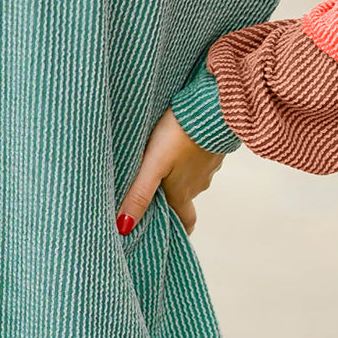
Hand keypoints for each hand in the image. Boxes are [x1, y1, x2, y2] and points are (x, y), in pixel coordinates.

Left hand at [116, 108, 225, 237]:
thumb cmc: (179, 135)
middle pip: (185, 197)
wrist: (212, 105)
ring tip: (161, 161)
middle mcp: (199, 183)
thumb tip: (123, 227)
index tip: (168, 232)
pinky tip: (178, 141)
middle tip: (153, 191)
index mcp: (184, 192)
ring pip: (193, 175)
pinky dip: (190, 154)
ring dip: (179, 173)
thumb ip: (139, 194)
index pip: (185, 222)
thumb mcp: (153, 165)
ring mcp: (210, 164)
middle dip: (171, 198)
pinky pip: (201, 156)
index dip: (178, 229)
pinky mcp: (215, 145)